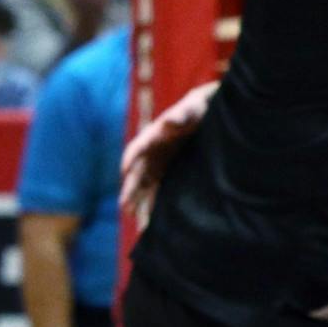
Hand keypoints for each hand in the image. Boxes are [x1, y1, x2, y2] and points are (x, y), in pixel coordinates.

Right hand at [121, 79, 216, 220]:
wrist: (203, 115)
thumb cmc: (195, 110)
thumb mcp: (191, 109)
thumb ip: (181, 115)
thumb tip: (171, 121)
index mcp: (152, 135)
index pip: (136, 148)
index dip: (130, 158)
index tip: (125, 170)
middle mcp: (150, 151)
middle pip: (136, 172)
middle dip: (129, 189)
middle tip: (124, 206)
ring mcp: (157, 163)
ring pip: (143, 184)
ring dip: (136, 200)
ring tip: (131, 216)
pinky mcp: (166, 172)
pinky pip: (156, 189)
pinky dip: (151, 202)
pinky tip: (150, 217)